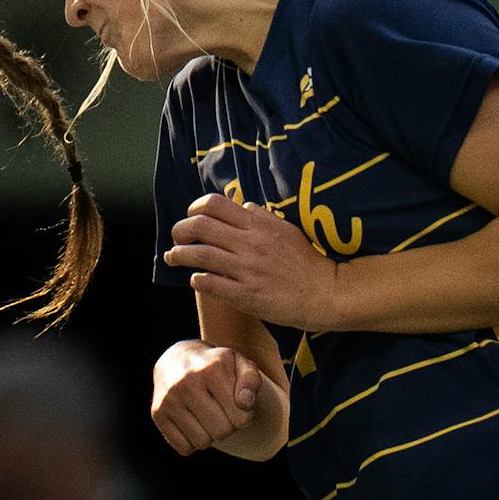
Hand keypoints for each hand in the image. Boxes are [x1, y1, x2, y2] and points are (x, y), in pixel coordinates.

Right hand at [151, 339, 265, 455]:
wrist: (177, 360)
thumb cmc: (217, 367)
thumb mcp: (240, 365)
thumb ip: (251, 382)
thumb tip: (245, 404)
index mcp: (212, 369)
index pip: (242, 418)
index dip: (245, 416)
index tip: (237, 404)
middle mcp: (186, 382)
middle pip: (221, 431)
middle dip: (227, 426)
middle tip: (222, 412)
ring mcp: (169, 399)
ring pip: (202, 443)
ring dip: (210, 436)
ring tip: (207, 417)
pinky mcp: (157, 413)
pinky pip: (184, 448)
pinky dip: (192, 443)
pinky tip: (192, 424)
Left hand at [164, 193, 339, 329]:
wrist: (326, 293)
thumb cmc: (307, 262)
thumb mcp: (287, 230)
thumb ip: (263, 217)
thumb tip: (242, 205)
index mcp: (259, 225)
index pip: (215, 204)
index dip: (195, 208)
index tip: (191, 217)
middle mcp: (250, 244)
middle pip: (200, 226)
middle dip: (180, 230)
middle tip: (176, 237)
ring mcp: (246, 269)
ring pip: (200, 254)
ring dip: (179, 255)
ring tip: (172, 257)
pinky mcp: (245, 294)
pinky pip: (210, 283)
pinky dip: (196, 279)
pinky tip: (195, 279)